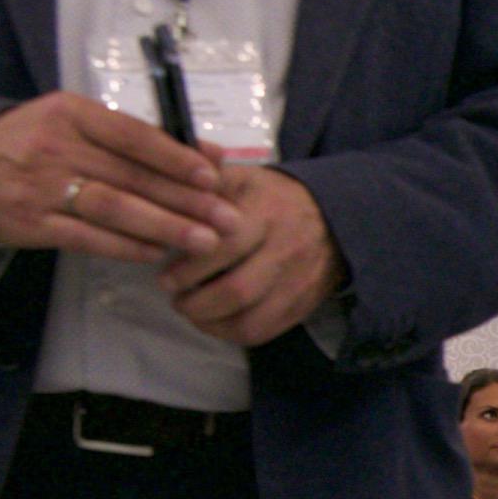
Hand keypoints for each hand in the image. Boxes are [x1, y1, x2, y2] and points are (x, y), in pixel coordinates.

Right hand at [0, 93, 226, 266]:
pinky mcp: (31, 224)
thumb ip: (134, 135)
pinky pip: (87, 239)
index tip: (215, 176)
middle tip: (227, 218)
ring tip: (204, 240)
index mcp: (72, 113)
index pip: (135, 135)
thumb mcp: (74, 120)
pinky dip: (125, 247)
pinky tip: (156, 253)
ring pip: (114, 208)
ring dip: (164, 226)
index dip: (178, 157)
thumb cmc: (34, 140)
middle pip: (132, 175)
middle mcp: (58, 148)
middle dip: (186, 200)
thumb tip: (205, 153)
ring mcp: (42, 188)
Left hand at [160, 164, 341, 343]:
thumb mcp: (243, 178)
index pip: (225, 247)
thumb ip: (206, 178)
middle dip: (196, 303)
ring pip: (250, 320)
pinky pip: (263, 332)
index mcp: (266, 213)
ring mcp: (297, 283)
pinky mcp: (301, 306)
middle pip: (238, 291)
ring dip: (211, 323)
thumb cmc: (272, 198)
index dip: (189, 269)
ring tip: (191, 311)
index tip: (165, 277)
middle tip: (174, 297)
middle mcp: (285, 250)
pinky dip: (230, 333)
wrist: (331, 219)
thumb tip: (171, 165)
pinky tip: (214, 321)